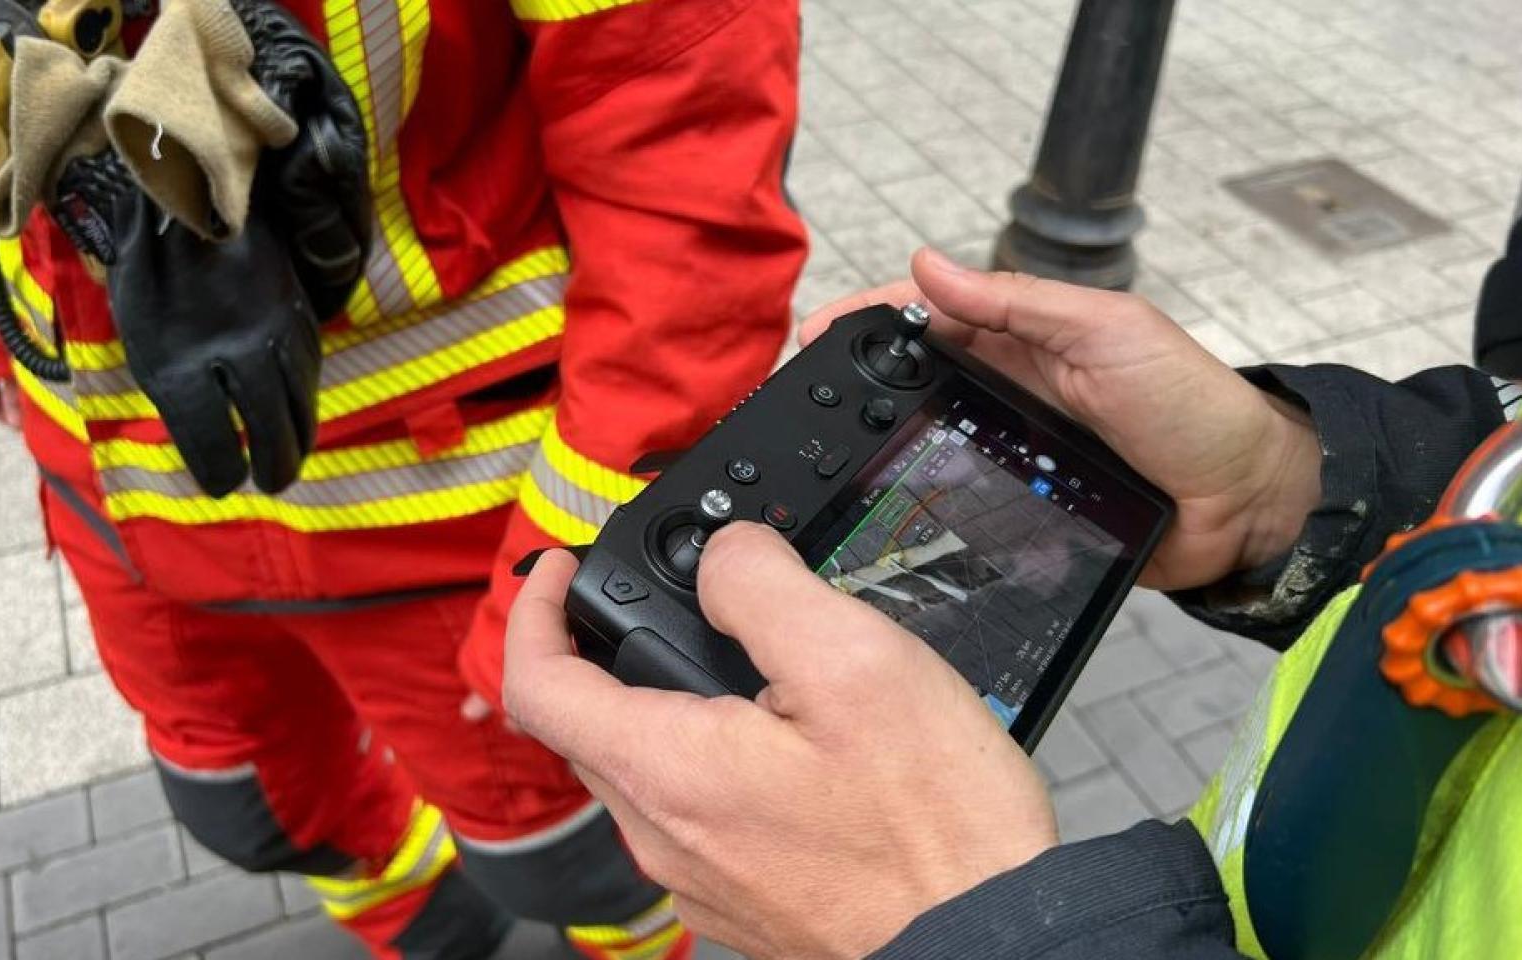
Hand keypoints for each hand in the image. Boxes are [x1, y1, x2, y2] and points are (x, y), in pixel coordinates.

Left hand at [504, 526, 1055, 959]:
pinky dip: (711, 755)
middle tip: (677, 602)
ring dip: (670, 701)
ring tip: (750, 665)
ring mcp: (699, 872)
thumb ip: (764, 588)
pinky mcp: (739, 894)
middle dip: (612, 646)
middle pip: (590, 721)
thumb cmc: (932, 826)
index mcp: (668, 770)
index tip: (564, 567)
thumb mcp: (856, 661)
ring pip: (646, 764)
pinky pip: (694, 809)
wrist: (986, 936)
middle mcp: (664, 833)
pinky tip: (785, 741)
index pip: (537, 682)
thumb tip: (724, 555)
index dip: (535, 609)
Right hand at [804, 248, 1322, 590]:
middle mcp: (1007, 394)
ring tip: (823, 469)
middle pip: (911, 385)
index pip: (927, 316)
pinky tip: (884, 518)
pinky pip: (956, 508)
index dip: (868, 322)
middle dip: (856, 390)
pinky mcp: (1020, 513)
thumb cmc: (1192, 406)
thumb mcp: (1107, 333)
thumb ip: (1020, 302)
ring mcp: (1009, 455)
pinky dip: (920, 509)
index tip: (815, 339)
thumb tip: (927, 266)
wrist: (1245, 505)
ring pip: (924, 448)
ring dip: (878, 453)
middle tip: (801, 410)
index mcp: (1024, 339)